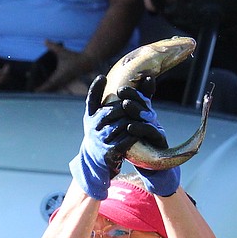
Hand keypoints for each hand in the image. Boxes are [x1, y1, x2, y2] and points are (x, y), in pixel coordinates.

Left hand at [34, 41, 88, 91]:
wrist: (86, 62)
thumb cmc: (73, 56)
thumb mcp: (62, 51)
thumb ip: (52, 46)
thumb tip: (44, 40)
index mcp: (59, 76)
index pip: (48, 84)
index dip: (41, 88)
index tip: (35, 91)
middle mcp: (61, 81)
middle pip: (49, 89)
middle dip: (41, 90)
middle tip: (32, 91)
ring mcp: (64, 83)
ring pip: (53, 90)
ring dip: (46, 91)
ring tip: (37, 91)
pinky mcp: (66, 82)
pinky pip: (57, 88)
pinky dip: (51, 88)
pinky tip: (47, 88)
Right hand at [69, 75, 135, 199]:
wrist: (95, 160)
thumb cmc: (102, 132)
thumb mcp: (100, 117)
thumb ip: (111, 98)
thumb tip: (122, 77)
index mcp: (91, 117)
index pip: (91, 100)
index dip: (95, 88)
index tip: (103, 77)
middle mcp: (92, 127)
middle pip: (114, 111)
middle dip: (128, 107)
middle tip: (142, 103)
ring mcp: (100, 140)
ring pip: (122, 125)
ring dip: (134, 121)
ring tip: (145, 118)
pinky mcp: (108, 152)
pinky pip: (125, 140)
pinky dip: (134, 135)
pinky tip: (140, 133)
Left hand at [118, 86, 180, 196]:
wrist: (147, 167)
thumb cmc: (134, 147)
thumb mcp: (124, 131)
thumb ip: (118, 118)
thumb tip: (109, 104)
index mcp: (143, 113)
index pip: (139, 97)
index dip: (132, 91)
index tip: (119, 88)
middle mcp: (151, 118)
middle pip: (144, 103)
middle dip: (133, 96)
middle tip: (122, 92)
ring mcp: (156, 128)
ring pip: (148, 115)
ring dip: (136, 109)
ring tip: (125, 105)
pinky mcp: (159, 140)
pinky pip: (151, 132)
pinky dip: (141, 128)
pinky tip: (130, 127)